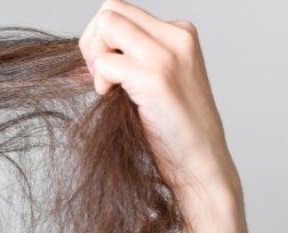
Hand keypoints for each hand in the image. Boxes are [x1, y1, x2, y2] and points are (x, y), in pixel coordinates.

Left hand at [79, 0, 238, 203]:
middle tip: (100, 77)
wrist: (200, 162)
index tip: (105, 69)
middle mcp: (177, 36)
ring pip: (106, 25)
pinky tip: (113, 99)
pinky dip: (100, 82)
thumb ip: (132, 57)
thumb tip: (87, 50)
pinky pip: (106, 63)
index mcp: (179, 33)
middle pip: (110, 10)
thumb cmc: (172, 128)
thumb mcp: (154, 80)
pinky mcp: (157, 77)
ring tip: (109, 87)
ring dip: (95, 58)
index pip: (120, 10)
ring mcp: (168, 54)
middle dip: (92, 42)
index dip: (101, 38)